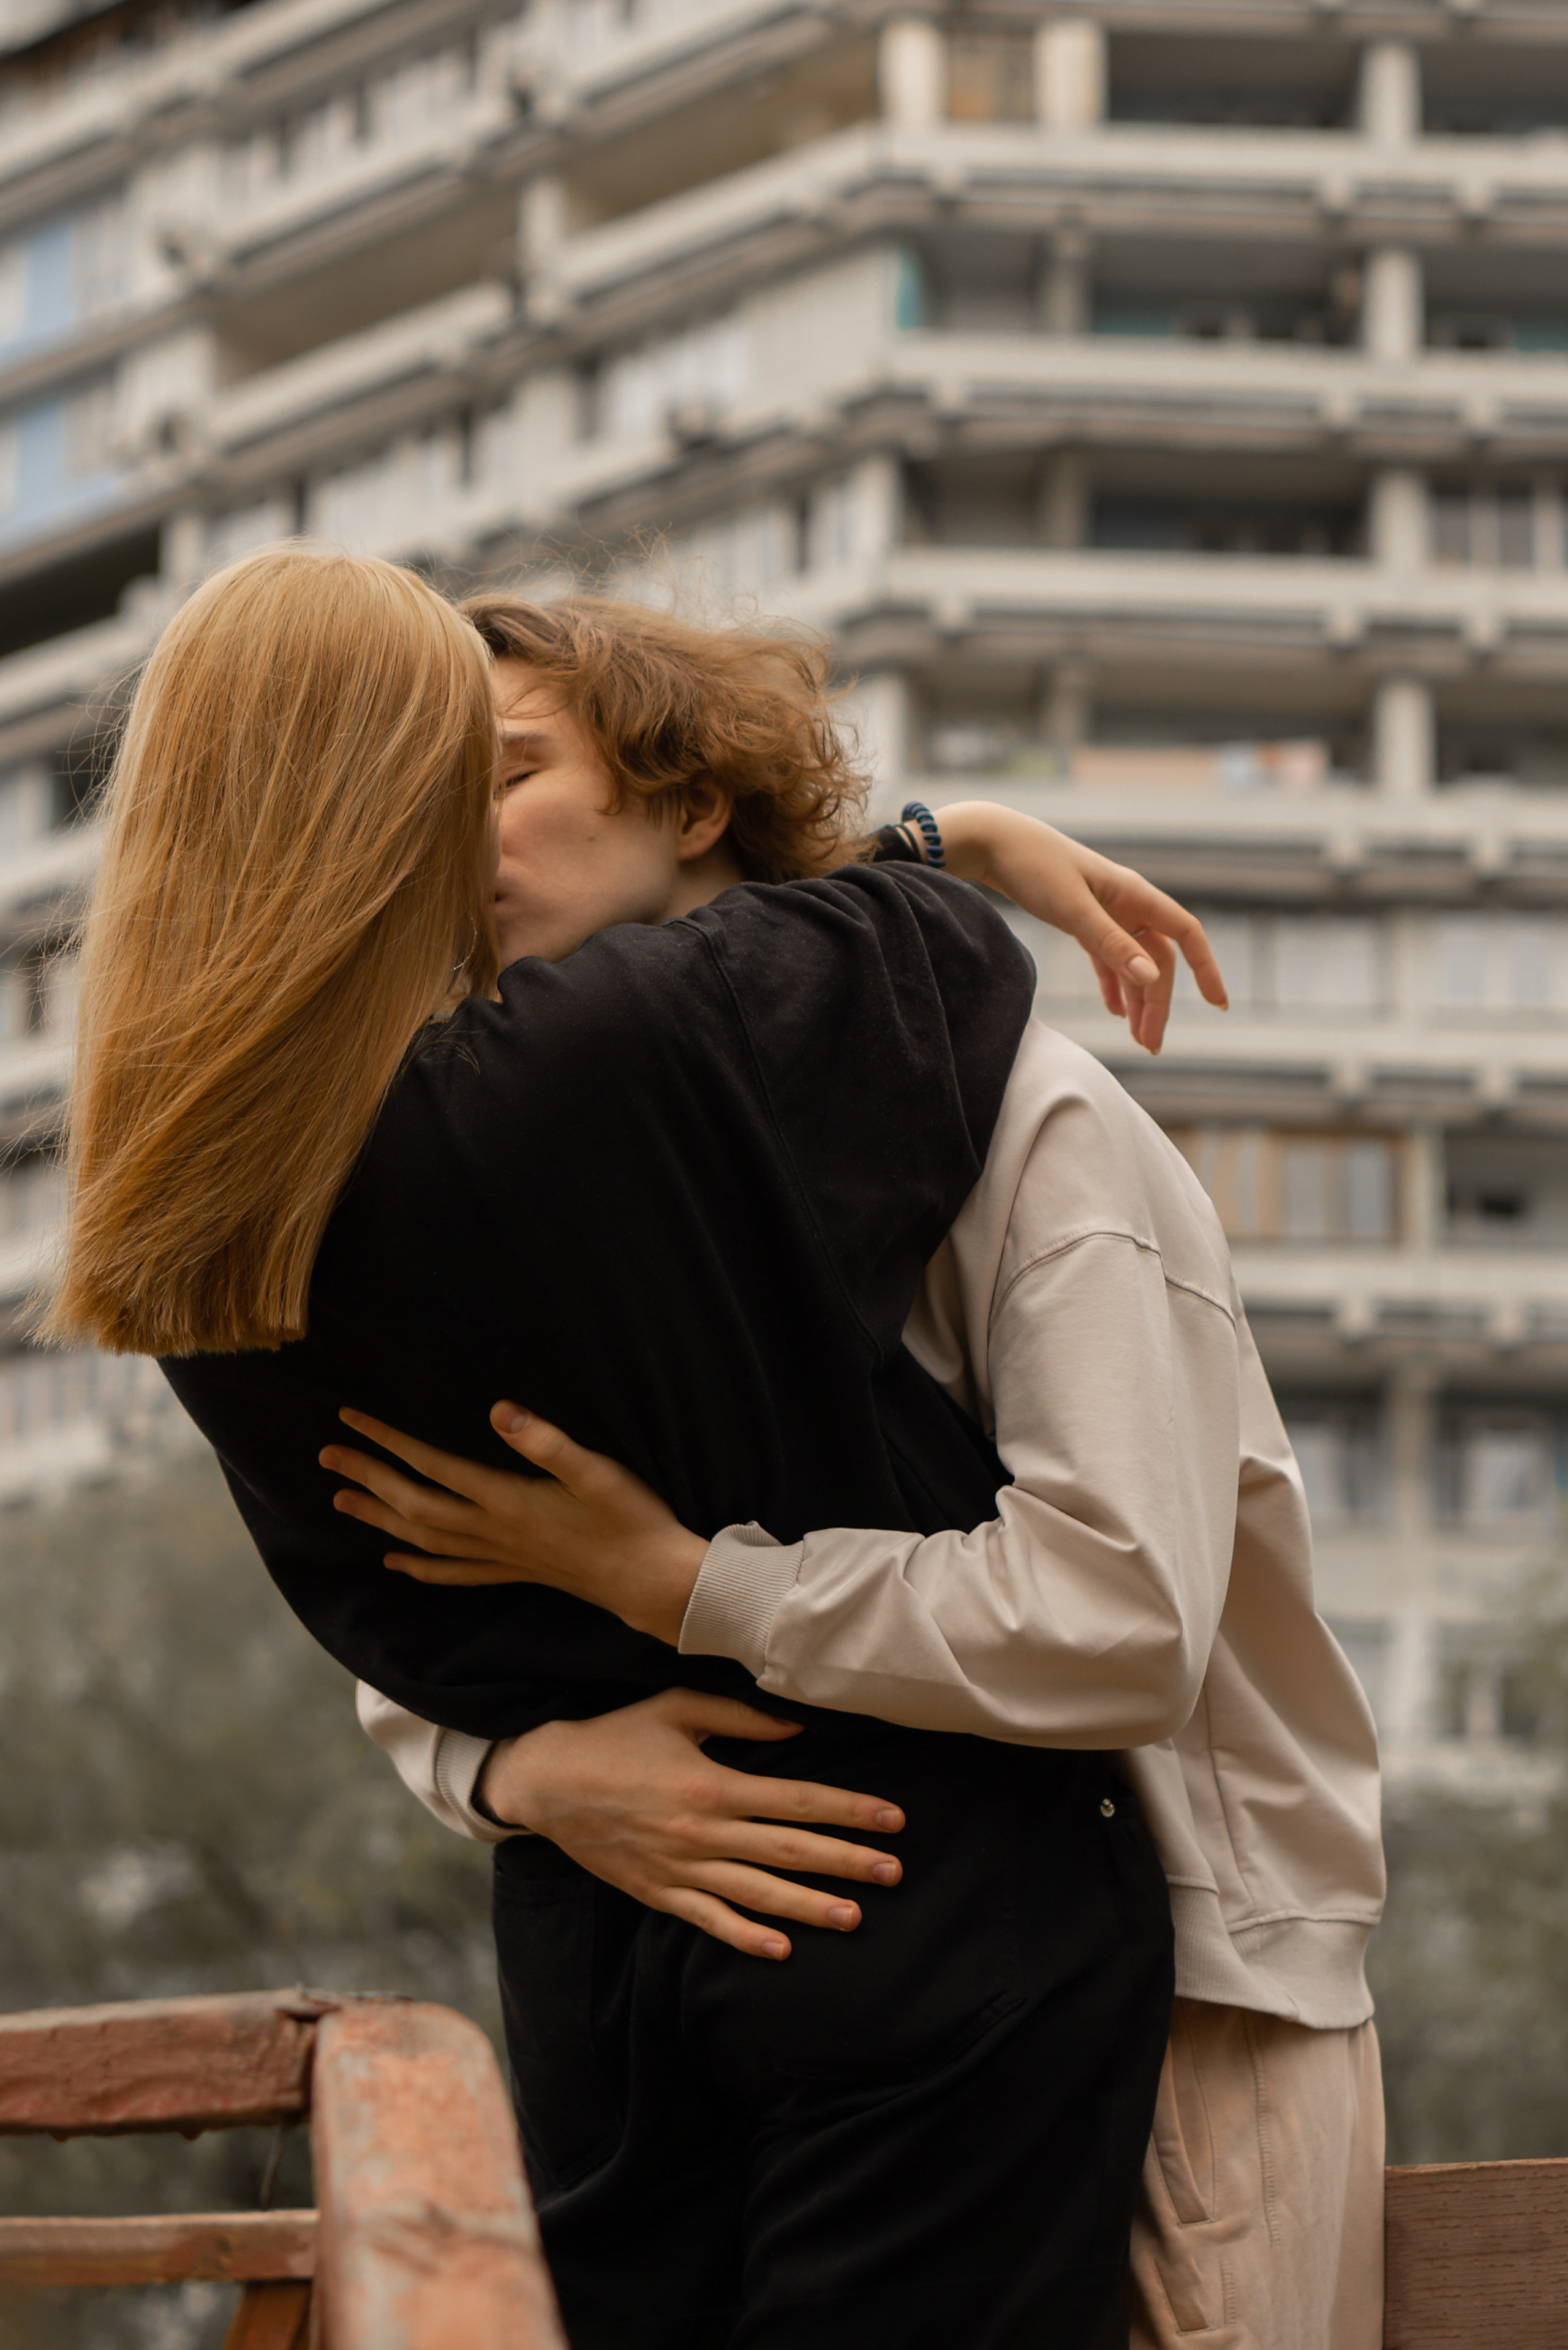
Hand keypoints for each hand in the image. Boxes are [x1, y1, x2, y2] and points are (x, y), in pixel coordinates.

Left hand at [319, 1405, 706, 1643]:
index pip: (432, 1466)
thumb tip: (497, 1410)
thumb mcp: (596, 1471)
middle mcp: (494, 1531)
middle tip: (327, 1457)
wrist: (655, 1581)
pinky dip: (419, 1566)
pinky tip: (395, 1562)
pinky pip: (454, 1572)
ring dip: (380, 1519)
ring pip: (425, 1539)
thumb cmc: (631, 1519)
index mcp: (507, 1500)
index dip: (388, 1442)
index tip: (352, 1419)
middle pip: (414, 1504)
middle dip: (368, 1478)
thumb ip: (544, 1441)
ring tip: (341, 1503)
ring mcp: (502, 1556)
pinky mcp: (516, 1571)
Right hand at [482, 1687, 904, 1960]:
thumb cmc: (617, 1737)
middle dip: (846, 1861)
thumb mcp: (677, 1709)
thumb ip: (739, 1718)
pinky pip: (708, 1920)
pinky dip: (744, 1937)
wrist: (548, 1781)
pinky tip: (780, 1950)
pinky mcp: (657, 1893)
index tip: (892, 1819)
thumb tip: (797, 1727)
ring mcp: (679, 1868)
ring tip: (855, 1917)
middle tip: (894, 1872)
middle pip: (788, 1851)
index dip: (848, 1809)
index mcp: (712, 1784)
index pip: (796, 1800)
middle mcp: (702, 1832)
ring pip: (756, 1893)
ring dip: (808, 1907)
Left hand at [936, 803, 1227, 1053]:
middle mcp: (1127, 903)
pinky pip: (1108, 959)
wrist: (991, 841)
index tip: (1217, 1004)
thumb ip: (1111, 944)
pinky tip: (1116, 1011)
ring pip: (1134, 964)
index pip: (1186, 934)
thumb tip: (1151, 978)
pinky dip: (1114, 985)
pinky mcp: (1083, 920)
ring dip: (1138, 1000)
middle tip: (1151, 1045)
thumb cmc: (1032, 866)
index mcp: (1135, 894)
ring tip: (1138, 1039)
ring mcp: (1106, 912)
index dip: (1206, 968)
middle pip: (1157, 960)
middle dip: (1158, 1003)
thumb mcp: (1072, 908)